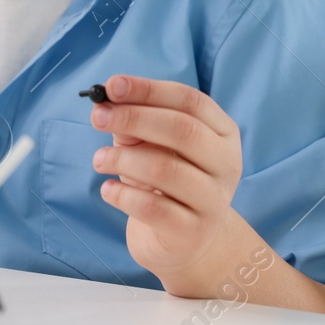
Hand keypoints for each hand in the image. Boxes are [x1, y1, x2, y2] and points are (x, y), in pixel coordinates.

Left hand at [89, 74, 247, 293]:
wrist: (183, 239)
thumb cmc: (165, 180)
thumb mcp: (152, 144)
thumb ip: (135, 122)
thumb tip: (107, 104)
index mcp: (223, 133)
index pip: (190, 101)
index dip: (149, 90)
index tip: (112, 86)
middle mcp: (226, 164)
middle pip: (183, 130)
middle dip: (133, 118)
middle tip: (97, 117)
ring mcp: (214, 201)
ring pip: (165, 169)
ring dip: (121, 158)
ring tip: (99, 159)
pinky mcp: (192, 232)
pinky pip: (152, 208)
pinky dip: (121, 194)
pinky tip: (107, 189)